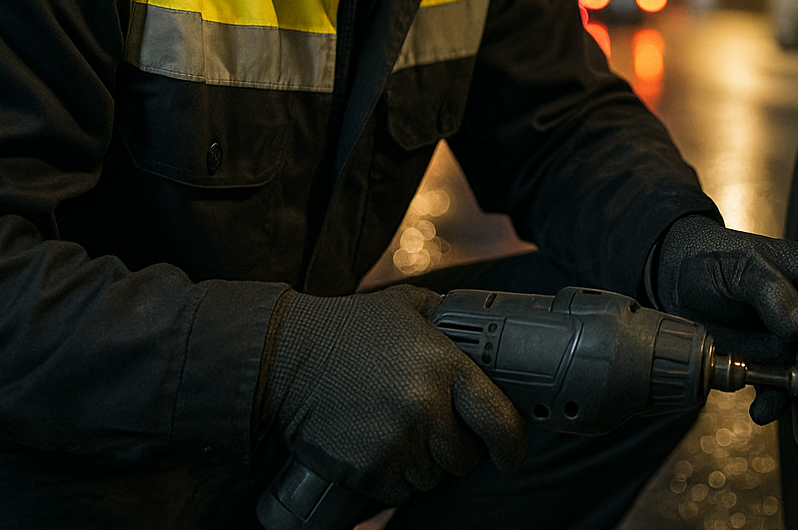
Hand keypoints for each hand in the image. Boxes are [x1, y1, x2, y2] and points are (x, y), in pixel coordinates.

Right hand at [256, 285, 526, 505]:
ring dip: (425, 465)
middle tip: (434, 428)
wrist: (285, 357)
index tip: (511, 453)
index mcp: (445, 367)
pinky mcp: (365, 469)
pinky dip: (394, 479)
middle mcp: (424, 408)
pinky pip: (398, 492)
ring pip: (432, 479)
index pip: (499, 420)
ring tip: (401, 432)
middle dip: (456, 448)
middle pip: (465, 458)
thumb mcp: (410, 306)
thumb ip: (452, 319)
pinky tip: (381, 449)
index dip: (512, 444)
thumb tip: (489, 328)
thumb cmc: (350, 328)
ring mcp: (394, 442)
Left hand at [654, 216, 797, 423]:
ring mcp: (793, 335)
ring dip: (791, 393)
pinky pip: (783, 386)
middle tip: (789, 387)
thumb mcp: (739, 266)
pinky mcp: (774, 357)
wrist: (678, 279)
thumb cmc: (712, 259)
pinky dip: (774, 401)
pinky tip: (760, 408)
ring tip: (766, 403)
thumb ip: (769, 289)